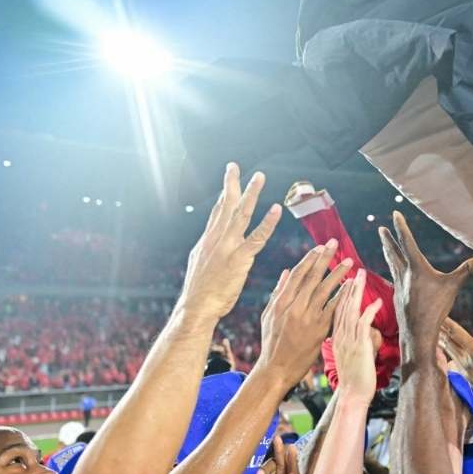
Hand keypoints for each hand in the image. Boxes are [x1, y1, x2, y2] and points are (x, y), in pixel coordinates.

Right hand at [180, 163, 282, 319]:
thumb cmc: (200, 292)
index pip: (217, 212)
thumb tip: (210, 244)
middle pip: (225, 205)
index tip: (228, 178)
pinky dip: (267, 222)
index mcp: (207, 241)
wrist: (196, 308)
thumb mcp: (200, 266)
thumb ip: (208, 251)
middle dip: (231, 183)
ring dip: (251, 193)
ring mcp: (227, 247)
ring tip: (260, 176)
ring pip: (240, 214)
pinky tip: (276, 209)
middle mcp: (215, 239)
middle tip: (235, 165)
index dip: (223, 194)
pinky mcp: (239, 259)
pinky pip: (256, 237)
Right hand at [257, 240, 358, 386]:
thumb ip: (278, 293)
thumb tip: (285, 272)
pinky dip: (342, 295)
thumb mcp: (269, 316)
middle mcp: (294, 307)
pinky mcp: (319, 329)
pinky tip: (351, 286)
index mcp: (281, 302)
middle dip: (324, 258)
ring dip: (337, 273)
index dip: (309, 259)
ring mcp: (307, 317)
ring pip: (324, 289)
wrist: (277, 368)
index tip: (319, 247)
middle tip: (334, 243)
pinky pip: (333, 308)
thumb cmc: (272, 342)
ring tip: (349, 262)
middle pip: (311, 277)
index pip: (297, 274)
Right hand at [331, 270, 383, 404]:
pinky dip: (370, 311)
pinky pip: (364, 323)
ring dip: (356, 292)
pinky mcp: (359, 345)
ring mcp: (348, 340)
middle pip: (342, 306)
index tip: (344, 280)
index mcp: (336, 338)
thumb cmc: (354, 380)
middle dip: (348, 286)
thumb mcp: (348, 357)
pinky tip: (378, 301)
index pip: (336, 311)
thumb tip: (362, 334)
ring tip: (361, 275)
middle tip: (353, 270)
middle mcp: (340, 337)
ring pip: (350, 310)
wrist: (352, 395)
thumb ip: (353, 343)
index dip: (341, 295)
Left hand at [379, 212, 472, 349]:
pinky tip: (396, 276)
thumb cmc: (435, 309)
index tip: (394, 214)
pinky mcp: (397, 297)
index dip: (401, 226)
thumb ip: (468, 270)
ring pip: (392, 265)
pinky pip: (395, 279)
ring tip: (385, 246)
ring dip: (388, 253)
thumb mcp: (453, 287)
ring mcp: (398, 287)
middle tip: (380, 229)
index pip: (407, 242)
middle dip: (387, 239)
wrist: (417, 333)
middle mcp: (403, 275)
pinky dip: (394, 271)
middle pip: (393, 252)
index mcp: (416, 268)